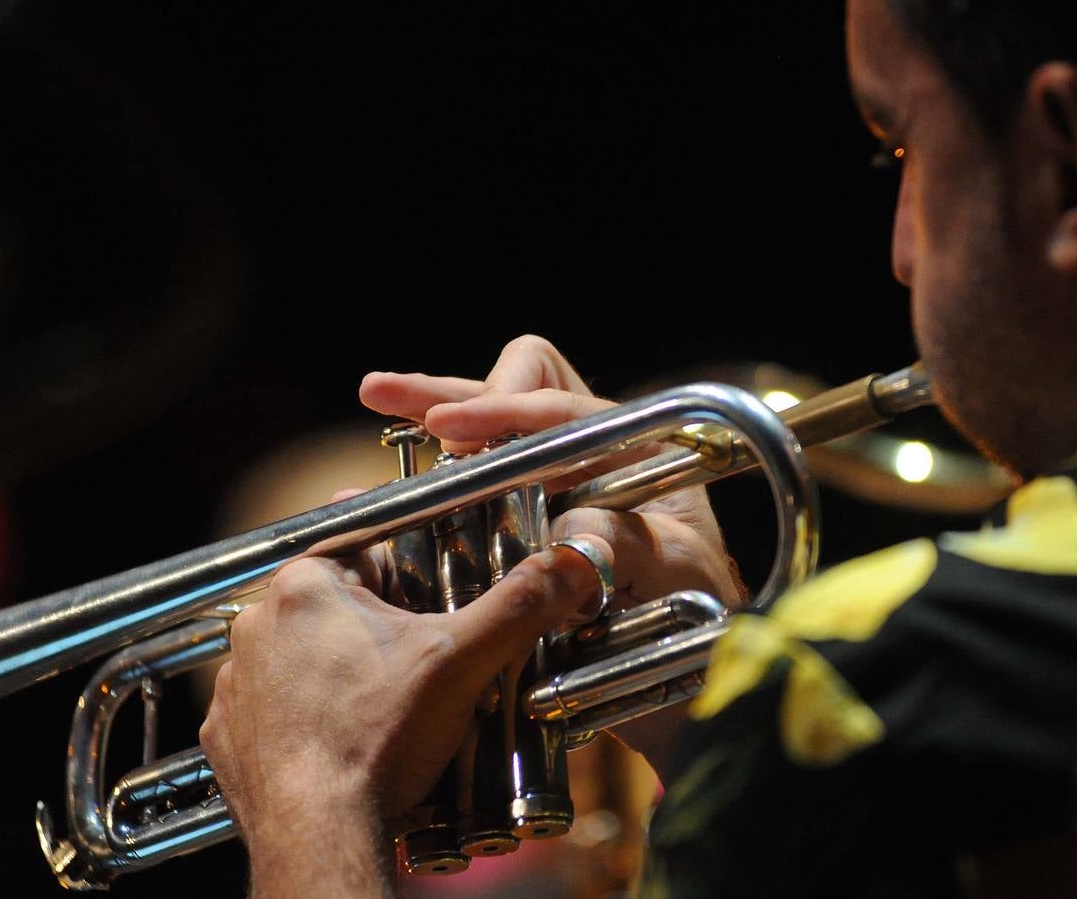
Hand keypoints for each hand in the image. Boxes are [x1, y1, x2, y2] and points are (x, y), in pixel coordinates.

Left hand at [200, 537, 610, 895]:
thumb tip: (571, 564)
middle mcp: (258, 622)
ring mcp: (236, 680)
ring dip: (342, 660)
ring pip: (304, 647)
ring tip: (390, 697)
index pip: (360, 533)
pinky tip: (349, 731)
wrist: (320, 839)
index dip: (406, 550)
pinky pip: (275, 700)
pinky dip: (309, 708)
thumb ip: (520, 604)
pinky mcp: (229, 731)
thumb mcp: (462, 662)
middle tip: (426, 646)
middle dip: (381, 613)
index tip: (434, 569)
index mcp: (305, 584)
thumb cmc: (377, 743)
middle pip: (336, 594)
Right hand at [360, 335, 745, 777]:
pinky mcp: (526, 526)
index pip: (562, 406)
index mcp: (635, 449)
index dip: (504, 411)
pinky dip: (429, 482)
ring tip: (374, 401)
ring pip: (489, 433)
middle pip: (516, 392)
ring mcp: (556, 489)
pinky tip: (380, 493)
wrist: (691, 685)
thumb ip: (628, 542)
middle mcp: (592, 457)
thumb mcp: (676, 575)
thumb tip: (567, 527)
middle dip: (452, 391)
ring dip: (432, 416)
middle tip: (384, 394)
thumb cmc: (702, 620)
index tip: (450, 432)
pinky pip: (474, 488)